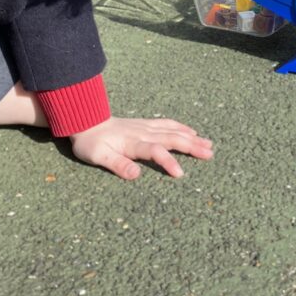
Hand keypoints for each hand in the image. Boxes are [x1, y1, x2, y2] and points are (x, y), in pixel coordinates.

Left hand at [69, 116, 213, 179]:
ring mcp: (146, 127)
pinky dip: (181, 127)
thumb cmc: (91, 143)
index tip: (180, 174)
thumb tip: (136, 175)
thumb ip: (118, 165)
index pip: (155, 151)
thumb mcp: (98, 157)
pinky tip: (191, 132)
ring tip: (209, 145)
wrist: (86, 120)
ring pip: (173, 131)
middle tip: (210, 155)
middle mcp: (143, 133)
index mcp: (133, 143)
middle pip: (172, 139)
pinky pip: (167, 124)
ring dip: (192, 138)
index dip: (168, 162)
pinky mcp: (146, 124)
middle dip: (192, 147)